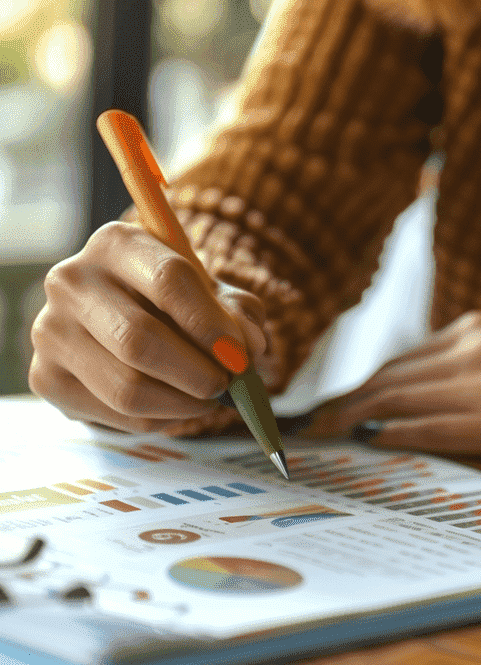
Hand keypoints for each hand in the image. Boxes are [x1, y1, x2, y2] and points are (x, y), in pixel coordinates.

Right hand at [29, 221, 267, 433]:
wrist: (123, 318)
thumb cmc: (176, 303)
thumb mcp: (214, 295)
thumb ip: (240, 314)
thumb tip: (250, 346)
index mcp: (118, 244)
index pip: (168, 281)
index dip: (211, 325)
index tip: (241, 357)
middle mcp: (72, 281)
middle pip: (139, 340)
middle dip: (197, 373)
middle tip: (228, 386)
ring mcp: (51, 330)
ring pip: (126, 388)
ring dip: (183, 404)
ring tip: (209, 399)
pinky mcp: (46, 376)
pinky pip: (114, 415)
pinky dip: (160, 419)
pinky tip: (176, 405)